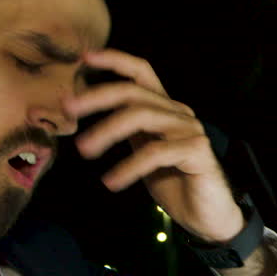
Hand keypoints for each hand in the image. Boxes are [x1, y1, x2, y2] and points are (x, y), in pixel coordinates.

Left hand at [64, 49, 244, 243]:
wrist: (209, 217)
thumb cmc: (175, 184)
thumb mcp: (143, 152)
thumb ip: (126, 132)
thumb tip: (86, 117)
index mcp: (165, 109)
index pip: (142, 72)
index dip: (115, 60)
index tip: (84, 58)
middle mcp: (178, 113)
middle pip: (134, 92)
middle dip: (97, 97)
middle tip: (67, 109)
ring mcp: (190, 130)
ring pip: (141, 116)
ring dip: (106, 131)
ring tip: (84, 150)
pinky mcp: (197, 151)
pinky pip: (155, 152)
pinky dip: (129, 166)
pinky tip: (112, 182)